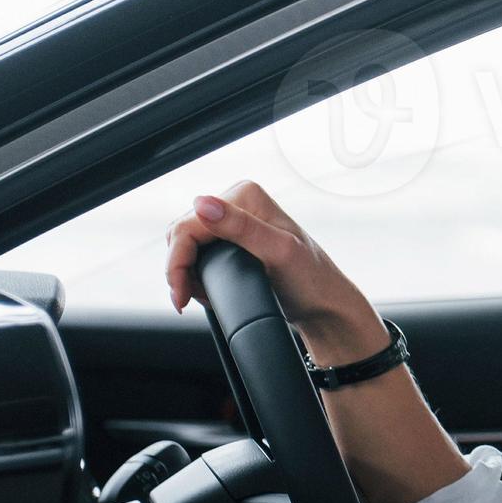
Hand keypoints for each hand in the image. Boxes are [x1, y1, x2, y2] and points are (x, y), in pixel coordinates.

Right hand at [165, 181, 383, 359]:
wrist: (324, 306)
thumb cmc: (311, 280)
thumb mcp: (278, 252)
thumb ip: (241, 227)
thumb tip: (203, 204)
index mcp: (246, 196)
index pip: (188, 224)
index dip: (177, 261)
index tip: (181, 294)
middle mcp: (239, 203)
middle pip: (182, 233)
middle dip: (179, 269)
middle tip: (185, 300)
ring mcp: (235, 222)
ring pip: (187, 244)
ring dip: (186, 274)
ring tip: (199, 297)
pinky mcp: (234, 242)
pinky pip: (198, 254)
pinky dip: (195, 275)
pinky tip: (206, 291)